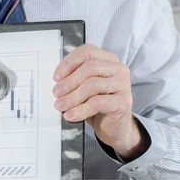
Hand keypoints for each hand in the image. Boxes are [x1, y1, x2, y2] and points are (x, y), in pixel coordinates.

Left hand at [52, 45, 148, 159]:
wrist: (113, 127)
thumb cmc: (98, 106)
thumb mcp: (84, 89)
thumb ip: (74, 80)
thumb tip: (56, 82)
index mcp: (108, 60)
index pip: (87, 52)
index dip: (69, 63)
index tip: (56, 77)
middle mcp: (118, 69)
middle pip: (90, 67)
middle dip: (69, 81)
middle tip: (56, 93)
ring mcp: (123, 85)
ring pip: (93, 85)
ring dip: (72, 97)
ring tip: (61, 106)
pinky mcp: (123, 102)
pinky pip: (98, 103)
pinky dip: (81, 110)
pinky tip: (71, 115)